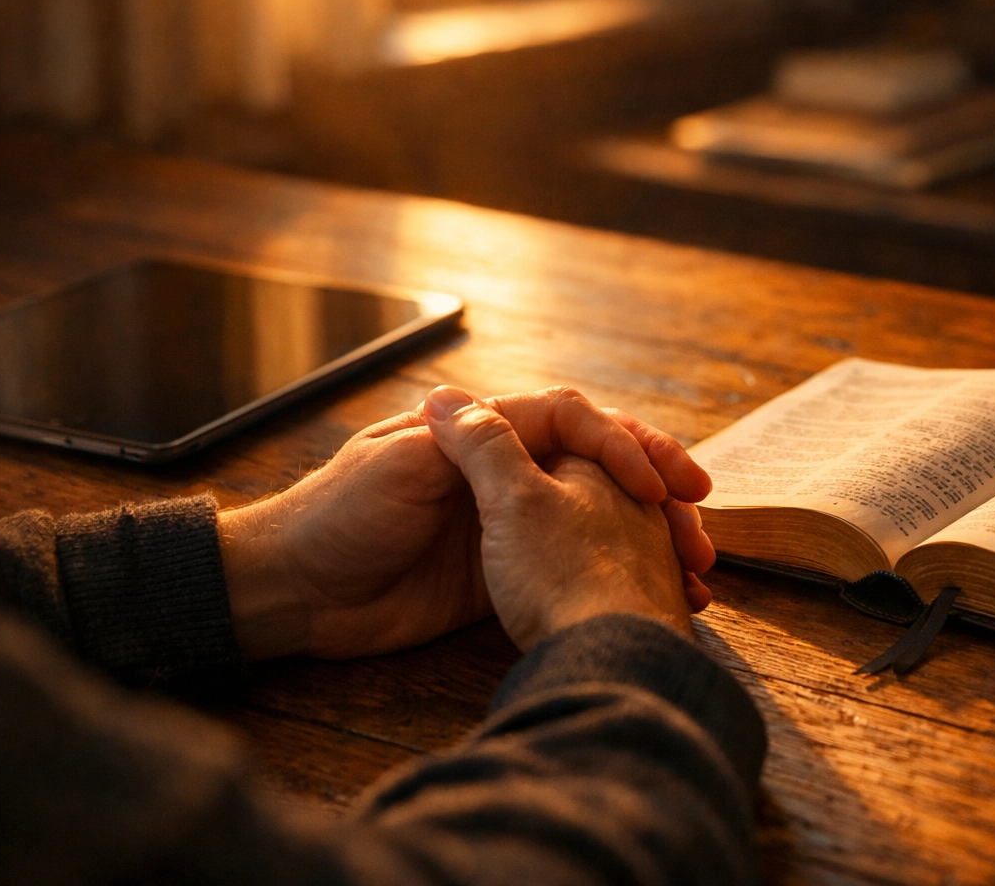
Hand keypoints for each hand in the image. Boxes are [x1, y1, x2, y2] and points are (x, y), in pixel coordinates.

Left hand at [220, 387, 713, 660]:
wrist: (295, 593)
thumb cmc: (335, 517)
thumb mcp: (394, 468)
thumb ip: (458, 442)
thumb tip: (492, 401)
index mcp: (480, 433)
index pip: (571, 420)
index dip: (620, 445)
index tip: (654, 485)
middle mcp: (503, 470)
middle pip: (599, 462)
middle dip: (655, 481)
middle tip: (699, 514)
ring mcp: (507, 522)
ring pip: (599, 512)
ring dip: (648, 532)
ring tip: (693, 562)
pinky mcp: (502, 572)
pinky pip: (573, 562)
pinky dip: (618, 573)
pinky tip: (652, 590)